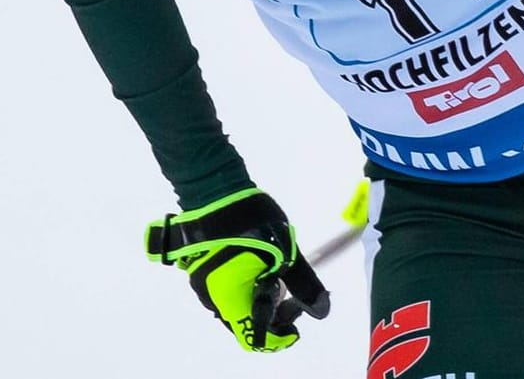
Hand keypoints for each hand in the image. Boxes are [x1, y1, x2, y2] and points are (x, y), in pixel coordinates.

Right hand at [145, 188, 329, 351]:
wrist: (214, 186)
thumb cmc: (249, 219)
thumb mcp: (284, 252)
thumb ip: (302, 285)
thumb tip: (321, 310)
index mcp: (228, 299)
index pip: (254, 337)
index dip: (279, 337)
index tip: (298, 323)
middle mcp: (211, 297)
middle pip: (244, 323)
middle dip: (272, 315)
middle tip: (291, 292)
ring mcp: (202, 280)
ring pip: (236, 305)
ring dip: (259, 299)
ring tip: (278, 273)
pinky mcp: (202, 265)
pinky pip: (226, 288)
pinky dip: (247, 286)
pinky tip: (262, 265)